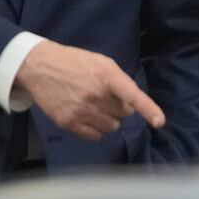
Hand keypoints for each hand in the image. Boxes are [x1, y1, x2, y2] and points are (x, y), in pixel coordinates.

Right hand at [13, 40, 164, 140]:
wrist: (39, 67)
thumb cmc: (74, 62)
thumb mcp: (101, 62)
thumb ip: (119, 81)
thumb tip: (131, 104)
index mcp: (106, 76)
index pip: (132, 95)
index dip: (148, 109)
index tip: (159, 122)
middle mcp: (96, 95)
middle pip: (124, 113)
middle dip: (119, 106)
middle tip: (105, 96)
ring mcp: (82, 111)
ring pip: (112, 127)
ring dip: (109, 119)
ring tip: (94, 105)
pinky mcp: (69, 123)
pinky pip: (96, 136)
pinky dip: (96, 129)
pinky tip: (87, 116)